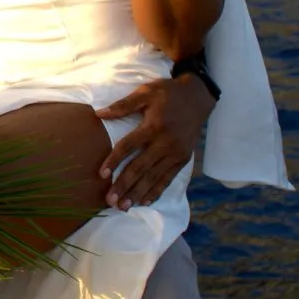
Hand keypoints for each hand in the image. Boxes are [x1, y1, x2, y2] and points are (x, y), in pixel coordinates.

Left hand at [95, 72, 214, 209]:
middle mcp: (165, 143)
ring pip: (153, 177)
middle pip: (140, 168)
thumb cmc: (169, 93)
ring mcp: (176, 153)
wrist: (199, 97)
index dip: (114, 161)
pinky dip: (156, 191)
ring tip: (123, 206)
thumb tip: (99, 114)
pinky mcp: (183, 159)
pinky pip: (168, 179)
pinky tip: (144, 201)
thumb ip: (123, 105)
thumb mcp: (146, 92)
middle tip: (110, 201)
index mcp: (153, 126)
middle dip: (124, 185)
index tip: (101, 175)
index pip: (128, 147)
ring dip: (138, 193)